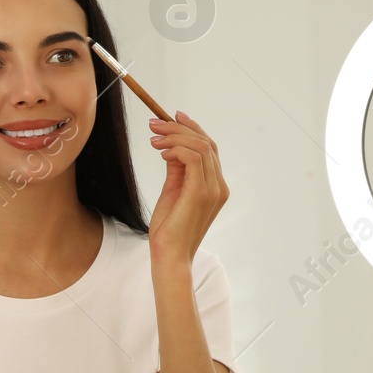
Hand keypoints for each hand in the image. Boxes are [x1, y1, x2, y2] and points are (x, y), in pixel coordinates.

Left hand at [148, 111, 228, 264]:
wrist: (169, 257)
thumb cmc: (168, 230)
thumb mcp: (172, 192)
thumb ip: (177, 170)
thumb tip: (170, 146)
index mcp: (216, 186)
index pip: (209, 148)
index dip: (192, 128)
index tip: (171, 116)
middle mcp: (219, 186)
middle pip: (206, 142)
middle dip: (179, 127)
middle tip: (154, 124)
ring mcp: (213, 190)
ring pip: (200, 146)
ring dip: (174, 136)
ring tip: (153, 138)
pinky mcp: (201, 193)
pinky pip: (193, 158)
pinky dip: (176, 149)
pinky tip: (160, 152)